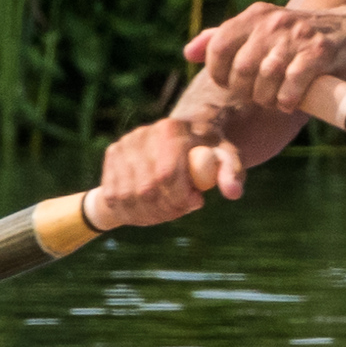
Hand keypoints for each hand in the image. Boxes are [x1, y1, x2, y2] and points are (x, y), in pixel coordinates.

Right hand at [93, 116, 244, 227]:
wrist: (184, 133)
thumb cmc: (207, 149)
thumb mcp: (227, 156)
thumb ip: (232, 173)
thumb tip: (233, 193)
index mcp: (171, 131)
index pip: (166, 175)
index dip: (179, 198)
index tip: (196, 203)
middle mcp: (142, 135)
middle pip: (145, 190)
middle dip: (165, 210)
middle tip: (182, 210)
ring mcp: (123, 145)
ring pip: (126, 197)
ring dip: (148, 215)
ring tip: (167, 210)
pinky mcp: (112, 156)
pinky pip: (113, 197)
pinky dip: (130, 212)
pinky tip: (148, 210)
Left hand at [185, 2, 345, 112]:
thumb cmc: (298, 38)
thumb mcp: (260, 31)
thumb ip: (223, 39)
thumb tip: (188, 54)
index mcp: (254, 15)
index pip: (219, 46)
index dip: (218, 73)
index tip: (230, 85)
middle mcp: (273, 22)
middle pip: (242, 68)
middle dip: (246, 91)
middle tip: (256, 97)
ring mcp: (297, 36)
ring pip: (266, 77)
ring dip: (267, 98)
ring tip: (274, 101)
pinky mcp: (319, 51)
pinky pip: (293, 82)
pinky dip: (287, 99)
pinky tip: (289, 103)